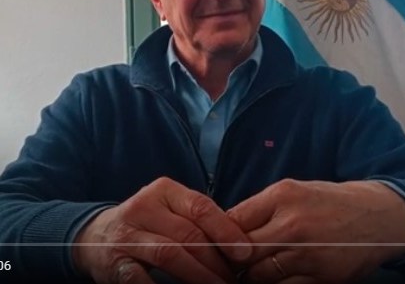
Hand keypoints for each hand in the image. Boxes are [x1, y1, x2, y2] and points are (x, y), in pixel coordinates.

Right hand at [73, 177, 251, 283]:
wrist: (97, 234)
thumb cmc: (148, 221)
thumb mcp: (170, 208)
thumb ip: (197, 218)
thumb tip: (237, 242)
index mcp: (164, 190)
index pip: (200, 207)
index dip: (226, 230)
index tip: (246, 252)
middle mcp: (144, 207)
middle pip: (188, 233)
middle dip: (216, 260)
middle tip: (234, 278)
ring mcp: (127, 234)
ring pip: (170, 254)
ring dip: (199, 275)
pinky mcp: (115, 262)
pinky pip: (142, 278)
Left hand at [228, 179, 404, 283]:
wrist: (375, 216)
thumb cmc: (328, 201)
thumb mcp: (293, 190)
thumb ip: (261, 208)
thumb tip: (230, 227)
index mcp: (281, 196)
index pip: (234, 220)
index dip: (222, 234)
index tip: (218, 242)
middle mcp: (292, 224)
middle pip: (243, 250)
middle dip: (233, 259)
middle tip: (230, 262)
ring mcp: (307, 253)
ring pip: (259, 274)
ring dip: (251, 275)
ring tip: (251, 271)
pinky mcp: (321, 278)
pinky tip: (276, 276)